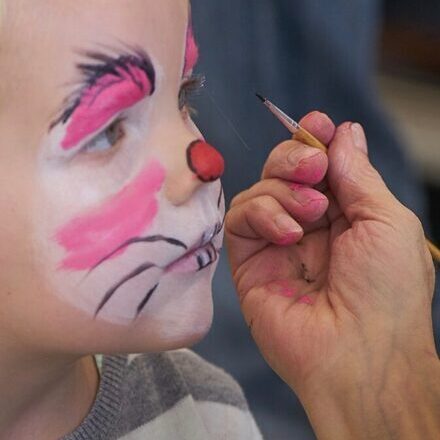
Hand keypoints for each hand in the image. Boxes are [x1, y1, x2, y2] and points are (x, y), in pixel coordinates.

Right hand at [226, 112, 438, 438]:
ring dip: (283, 189)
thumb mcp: (386, 221)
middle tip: (314, 167)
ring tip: (310, 214)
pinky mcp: (248, 261)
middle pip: (283, 170)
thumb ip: (357, 174)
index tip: (317, 124)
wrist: (357, 354)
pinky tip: (288, 235)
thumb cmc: (386, 291)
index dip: (315, 140)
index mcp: (344, 215)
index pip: (319, 167)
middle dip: (295, 157)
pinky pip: (240, 217)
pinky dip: (262, 213)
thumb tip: (344, 132)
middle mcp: (308, 226)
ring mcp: (276, 243)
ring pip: (259, 188)